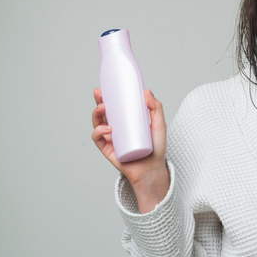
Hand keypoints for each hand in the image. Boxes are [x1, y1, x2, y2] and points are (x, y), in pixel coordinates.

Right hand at [91, 88, 169, 212]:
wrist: (153, 169)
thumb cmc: (157, 148)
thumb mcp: (159, 124)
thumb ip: (156, 108)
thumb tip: (146, 91)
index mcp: (127, 121)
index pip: (115, 106)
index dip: (108, 96)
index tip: (105, 87)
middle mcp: (117, 128)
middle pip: (103, 113)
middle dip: (98, 101)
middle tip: (99, 93)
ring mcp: (111, 138)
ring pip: (97, 123)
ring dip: (96, 114)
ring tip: (103, 108)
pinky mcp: (107, 149)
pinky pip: (97, 138)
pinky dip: (99, 131)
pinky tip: (107, 128)